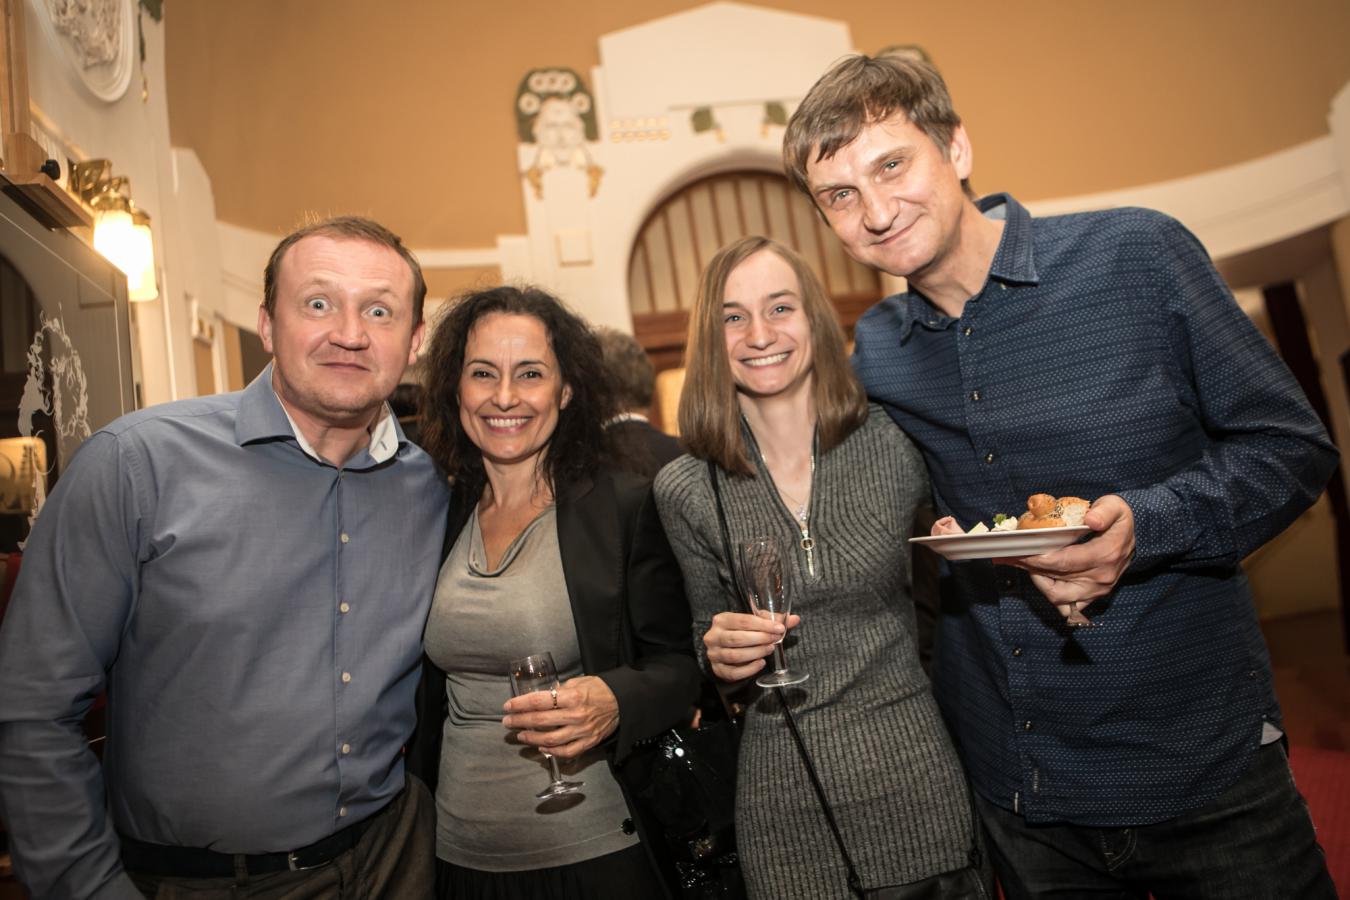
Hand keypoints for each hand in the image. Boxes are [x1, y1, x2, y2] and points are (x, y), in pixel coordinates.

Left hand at [502, 674, 618, 759]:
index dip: (520, 704)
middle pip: (540, 720)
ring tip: (520, 735)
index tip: (508, 706)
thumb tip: (542, 695)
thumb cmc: (599, 689)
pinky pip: (566, 751)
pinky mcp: (588, 742)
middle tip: (507, 722)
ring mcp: (582, 731)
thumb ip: (560, 689)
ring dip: (531, 738)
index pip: (539, 701)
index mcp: (572, 697)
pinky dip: (551, 751)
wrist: (623, 702)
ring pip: (550, 739)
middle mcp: (576, 715)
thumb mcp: (579, 681)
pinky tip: (541, 747)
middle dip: (519, 721)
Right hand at [703, 610, 801, 681]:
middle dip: (760, 639)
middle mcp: (713, 636)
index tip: (779, 628)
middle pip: (737, 638)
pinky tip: (761, 663)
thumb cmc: (739, 632)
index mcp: (721, 620)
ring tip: (769, 649)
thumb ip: (772, 620)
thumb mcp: (752, 622)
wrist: (722, 648)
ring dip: (756, 653)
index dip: (762, 625)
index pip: (742, 620)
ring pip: (735, 656)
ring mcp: (714, 654)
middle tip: (775, 639)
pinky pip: (733, 672)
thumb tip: (795, 619)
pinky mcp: (718, 670)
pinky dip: (749, 669)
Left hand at [996, 494, 1135, 616]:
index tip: (1017, 553)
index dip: (1037, 560)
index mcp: (1104, 555)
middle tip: (1010, 557)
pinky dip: (1053, 595)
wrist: (1138, 535)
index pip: (1063, 562)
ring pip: (1059, 597)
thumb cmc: (1120, 519)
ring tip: (1024, 565)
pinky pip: (1070, 605)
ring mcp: (1098, 589)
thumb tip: (1090, 519)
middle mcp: (1101, 577)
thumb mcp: (1115, 507)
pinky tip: (1041, 578)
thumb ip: (1103, 511)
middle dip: (1029, 568)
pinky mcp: (1095, 595)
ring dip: (1039, 583)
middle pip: (1056, 580)